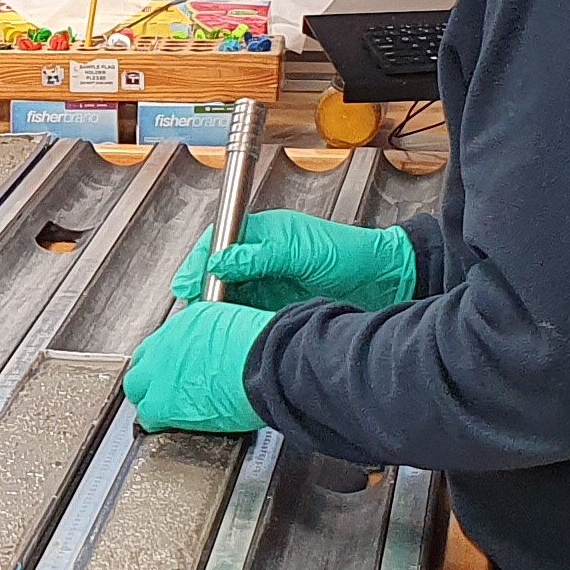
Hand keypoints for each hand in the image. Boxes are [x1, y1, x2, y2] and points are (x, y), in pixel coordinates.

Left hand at [123, 301, 273, 433]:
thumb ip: (218, 340)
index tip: (177, 370)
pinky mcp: (163, 401)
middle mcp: (168, 343)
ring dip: (150, 399)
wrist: (268, 363)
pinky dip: (157, 422)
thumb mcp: (238, 329)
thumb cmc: (266, 347)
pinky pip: (148, 415)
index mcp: (188, 322)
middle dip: (150, 377)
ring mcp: (161, 372)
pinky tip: (168, 427)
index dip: (168, 360)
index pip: (164, 342)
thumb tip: (220, 352)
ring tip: (165, 412)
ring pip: (138, 388)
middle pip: (142, 363)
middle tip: (164, 391)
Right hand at [168, 209, 419, 313]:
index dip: (198, 264)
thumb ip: (258, 256)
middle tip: (195, 311)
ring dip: (218, 311)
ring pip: (229, 298)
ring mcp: (268, 284)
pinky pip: (247, 316)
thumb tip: (220, 261)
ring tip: (208, 326)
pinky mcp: (276, 308)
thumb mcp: (300, 251)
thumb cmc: (349, 253)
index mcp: (262, 235)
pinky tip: (232, 334)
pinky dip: (236, 325)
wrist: (383, 282)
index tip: (187, 284)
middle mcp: (260, 259)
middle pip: (217, 274)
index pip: (218, 244)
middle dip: (203, 292)